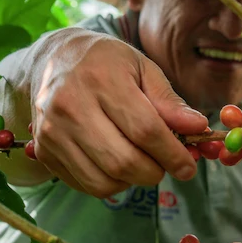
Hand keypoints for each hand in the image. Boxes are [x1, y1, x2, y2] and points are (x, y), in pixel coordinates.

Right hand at [29, 30, 207, 197]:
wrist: (53, 58)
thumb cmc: (106, 62)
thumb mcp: (142, 68)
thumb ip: (169, 101)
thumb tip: (197, 128)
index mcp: (101, 79)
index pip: (144, 129)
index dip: (172, 154)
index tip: (189, 165)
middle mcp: (70, 107)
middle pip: (122, 161)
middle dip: (154, 172)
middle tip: (166, 166)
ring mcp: (52, 132)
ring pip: (103, 181)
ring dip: (133, 181)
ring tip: (141, 162)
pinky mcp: (44, 151)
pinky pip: (85, 184)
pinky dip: (110, 183)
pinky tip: (117, 163)